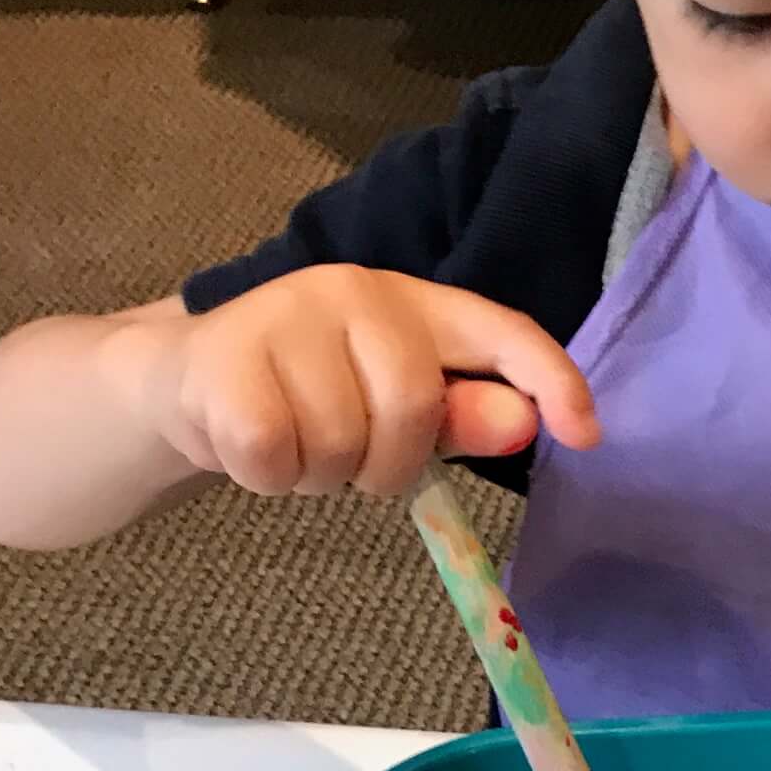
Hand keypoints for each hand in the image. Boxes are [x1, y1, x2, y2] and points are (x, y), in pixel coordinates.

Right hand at [135, 266, 600, 497]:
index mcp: (414, 304)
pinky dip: (269, 479)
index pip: (501, 329)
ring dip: (320, 476)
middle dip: (386, 466)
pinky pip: (276, 456)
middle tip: (351, 465)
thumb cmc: (309, 398)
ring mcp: (285, 316)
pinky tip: (254, 449)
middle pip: (411, 408)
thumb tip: (526, 423)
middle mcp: (354, 291)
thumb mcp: (394, 411)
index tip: (586, 434)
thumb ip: (461, 418)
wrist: (184, 383)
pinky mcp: (226, 358)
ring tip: (296, 446)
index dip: (549, 378)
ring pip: (340, 442)